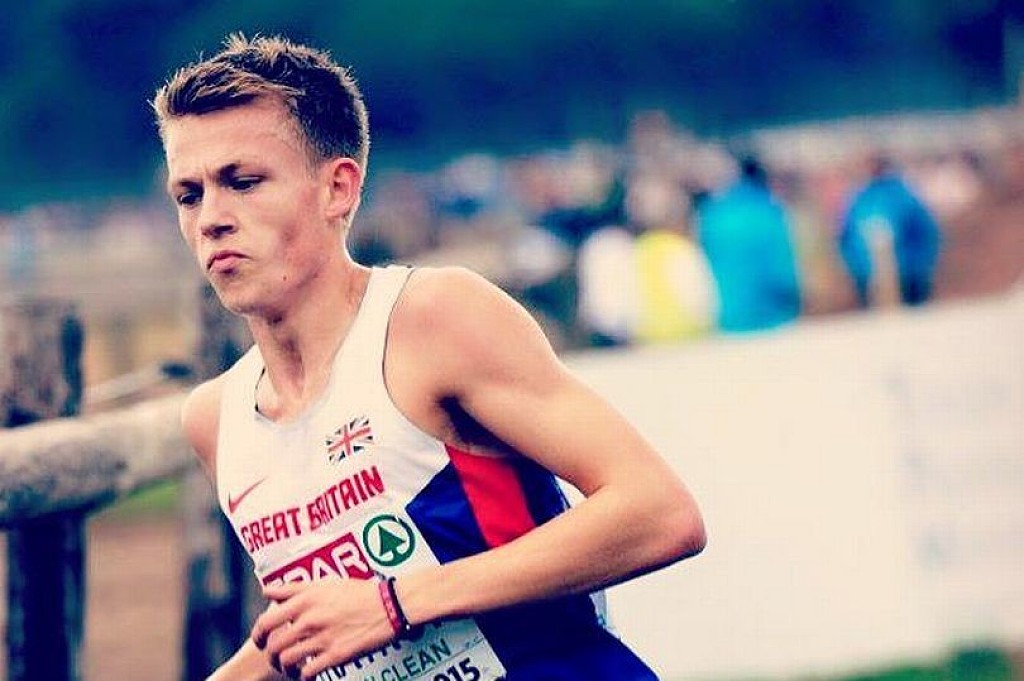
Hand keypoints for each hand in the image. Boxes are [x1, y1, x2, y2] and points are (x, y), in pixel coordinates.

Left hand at [251, 577, 393, 679]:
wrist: (389, 606)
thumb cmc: (358, 592)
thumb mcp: (325, 583)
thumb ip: (294, 588)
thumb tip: (268, 591)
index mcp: (305, 600)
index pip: (266, 621)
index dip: (257, 634)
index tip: (259, 640)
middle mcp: (309, 619)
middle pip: (272, 645)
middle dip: (268, 654)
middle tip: (273, 658)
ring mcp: (321, 638)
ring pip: (286, 661)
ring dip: (284, 667)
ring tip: (290, 668)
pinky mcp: (335, 656)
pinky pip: (307, 673)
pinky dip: (303, 677)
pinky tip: (307, 674)